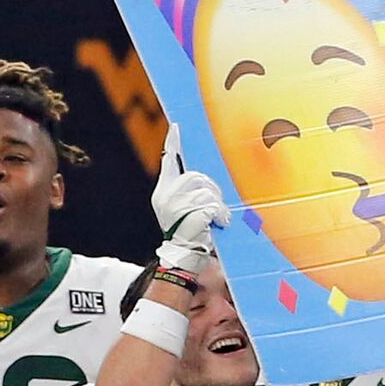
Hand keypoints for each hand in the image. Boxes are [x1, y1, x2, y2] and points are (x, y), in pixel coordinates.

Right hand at [151, 124, 228, 257]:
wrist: (183, 258)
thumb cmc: (188, 233)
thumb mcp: (180, 210)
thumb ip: (184, 191)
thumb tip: (193, 174)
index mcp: (163, 192)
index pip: (168, 162)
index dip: (172, 144)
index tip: (176, 127)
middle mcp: (166, 196)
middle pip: (197, 177)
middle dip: (212, 190)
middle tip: (216, 205)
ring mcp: (176, 206)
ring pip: (207, 192)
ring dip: (218, 205)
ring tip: (218, 219)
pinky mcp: (190, 214)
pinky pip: (213, 206)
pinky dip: (221, 215)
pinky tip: (220, 223)